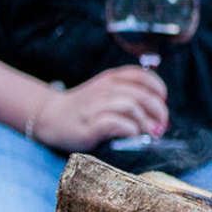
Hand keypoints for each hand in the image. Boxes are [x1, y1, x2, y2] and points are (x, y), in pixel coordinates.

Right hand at [30, 66, 168, 150]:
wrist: (49, 117)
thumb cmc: (85, 109)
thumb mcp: (107, 94)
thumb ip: (132, 98)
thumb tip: (160, 117)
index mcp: (111, 79)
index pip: (142, 76)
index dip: (158, 89)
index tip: (163, 102)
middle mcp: (104, 90)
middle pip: (142, 95)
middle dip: (158, 111)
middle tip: (160, 126)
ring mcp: (95, 107)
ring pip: (130, 107)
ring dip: (145, 122)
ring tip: (150, 133)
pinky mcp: (88, 126)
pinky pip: (114, 123)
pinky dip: (129, 129)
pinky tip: (131, 135)